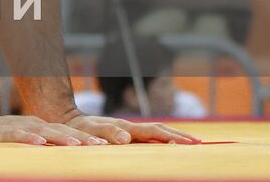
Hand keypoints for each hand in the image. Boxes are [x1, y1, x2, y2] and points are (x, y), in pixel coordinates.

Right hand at [0, 109, 117, 145]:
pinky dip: (29, 138)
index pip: (67, 133)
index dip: (86, 139)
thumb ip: (43, 150)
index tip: (106, 146)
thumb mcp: (26, 142)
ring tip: (77, 143)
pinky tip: (39, 142)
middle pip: (61, 131)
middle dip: (82, 138)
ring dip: (61, 137)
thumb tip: (63, 162)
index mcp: (40, 129)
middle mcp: (32, 126)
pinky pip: (17, 134)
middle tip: (103, 145)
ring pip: (44, 132)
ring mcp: (18, 127)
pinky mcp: (1, 132)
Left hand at [59, 113, 199, 144]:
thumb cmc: (81, 129)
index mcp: (127, 128)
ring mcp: (129, 131)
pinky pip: (148, 138)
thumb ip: (108, 133)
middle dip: (180, 136)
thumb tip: (126, 139)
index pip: (155, 132)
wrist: (70, 122)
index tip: (190, 143)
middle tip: (199, 143)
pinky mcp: (126, 135)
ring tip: (192, 144)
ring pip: (156, 133)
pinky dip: (162, 141)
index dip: (172, 137)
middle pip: (160, 130)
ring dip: (174, 138)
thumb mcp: (92, 131)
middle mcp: (131, 128)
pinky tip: (170, 148)